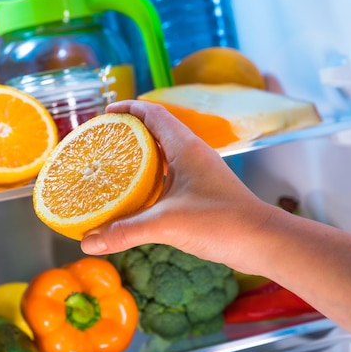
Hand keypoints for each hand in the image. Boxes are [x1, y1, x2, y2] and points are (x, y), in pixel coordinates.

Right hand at [81, 100, 274, 270]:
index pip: (153, 114)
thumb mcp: (166, 224)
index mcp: (185, 147)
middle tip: (103, 142)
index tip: (105, 113)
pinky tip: (135, 196)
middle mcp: (192, 155)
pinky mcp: (201, 192)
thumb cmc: (223, 222)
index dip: (128, 109)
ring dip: (139, 157)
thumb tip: (88, 242)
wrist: (263, 241)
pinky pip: (169, 176)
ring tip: (112, 167)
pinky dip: (150, 180)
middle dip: (129, 133)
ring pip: (163, 155)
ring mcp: (198, 173)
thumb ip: (125, 232)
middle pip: (156, 131)